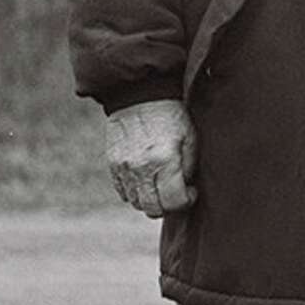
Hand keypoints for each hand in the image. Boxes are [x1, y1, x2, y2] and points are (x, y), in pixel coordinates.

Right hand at [105, 98, 195, 217]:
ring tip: (161, 184)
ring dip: (151, 200)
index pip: (174, 202)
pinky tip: (146, 178)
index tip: (191, 191)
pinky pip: (123, 192)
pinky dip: (135, 192)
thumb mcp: (190, 138)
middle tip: (176, 191)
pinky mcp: (113, 165)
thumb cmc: (172, 115)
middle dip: (168, 206)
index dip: (186, 201)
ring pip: (136, 203)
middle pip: (153, 209)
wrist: (141, 95)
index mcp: (164, 160)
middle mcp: (141, 167)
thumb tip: (185, 189)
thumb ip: (188, 168)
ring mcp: (124, 168)